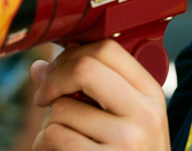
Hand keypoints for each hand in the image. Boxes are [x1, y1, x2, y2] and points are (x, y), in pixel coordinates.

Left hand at [31, 40, 169, 150]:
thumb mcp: (125, 121)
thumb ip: (90, 91)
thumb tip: (40, 67)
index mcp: (151, 95)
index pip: (108, 49)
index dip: (72, 54)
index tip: (58, 71)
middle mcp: (145, 115)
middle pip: (85, 68)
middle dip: (53, 80)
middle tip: (44, 97)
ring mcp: (126, 142)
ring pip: (61, 109)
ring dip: (49, 123)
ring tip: (64, 139)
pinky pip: (53, 138)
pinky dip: (44, 145)